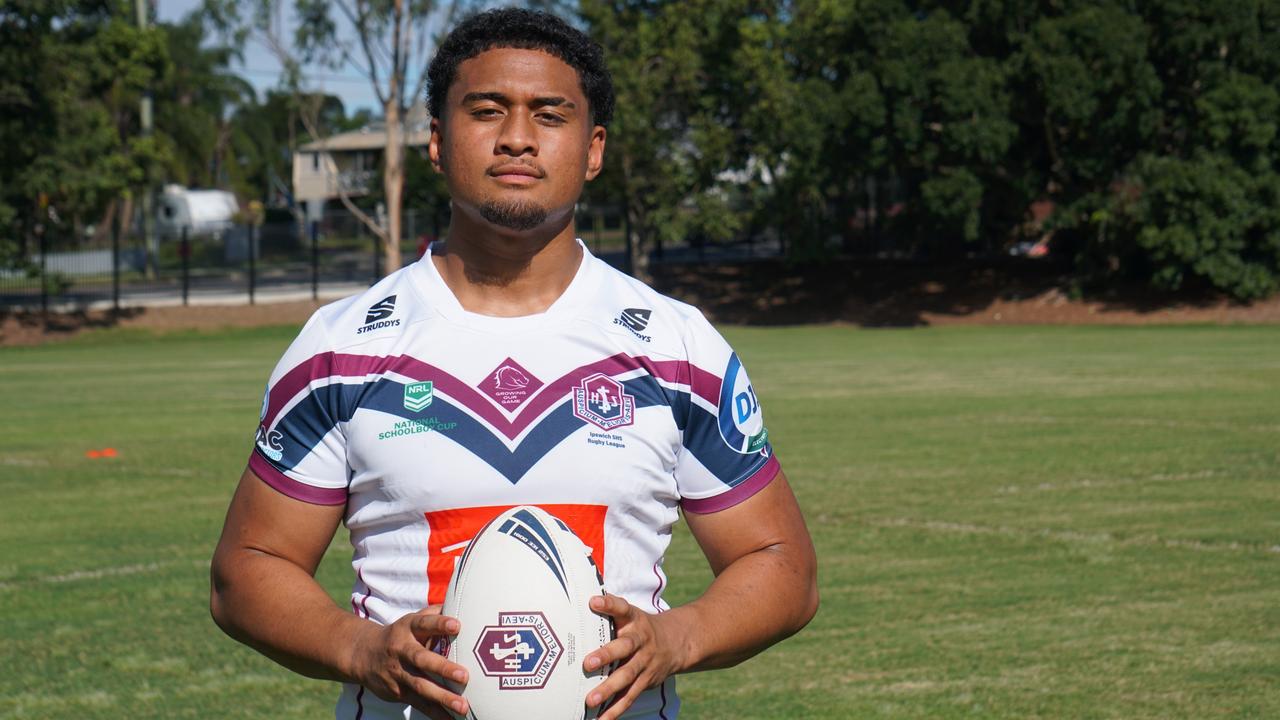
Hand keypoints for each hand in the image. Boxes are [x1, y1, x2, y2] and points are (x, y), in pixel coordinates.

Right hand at [350, 606, 469, 719]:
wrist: (362, 654)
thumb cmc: (400, 635)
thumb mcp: (412, 620)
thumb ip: (435, 614)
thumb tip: (461, 601)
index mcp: (408, 628)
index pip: (424, 623)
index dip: (440, 624)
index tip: (457, 625)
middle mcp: (401, 650)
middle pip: (422, 659)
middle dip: (443, 668)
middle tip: (464, 676)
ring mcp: (397, 673)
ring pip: (420, 686)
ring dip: (442, 697)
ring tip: (463, 706)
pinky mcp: (397, 692)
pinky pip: (418, 703)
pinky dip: (434, 712)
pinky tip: (451, 719)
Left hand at [583, 594, 687, 719]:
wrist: (676, 642)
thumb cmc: (640, 627)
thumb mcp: (630, 614)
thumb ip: (611, 609)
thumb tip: (585, 599)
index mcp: (634, 620)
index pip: (622, 608)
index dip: (609, 604)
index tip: (594, 602)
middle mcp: (641, 641)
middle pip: (625, 647)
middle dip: (606, 655)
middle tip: (588, 663)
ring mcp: (645, 662)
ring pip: (627, 676)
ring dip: (609, 688)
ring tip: (591, 700)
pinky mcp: (646, 681)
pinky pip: (629, 697)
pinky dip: (615, 710)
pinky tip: (601, 719)